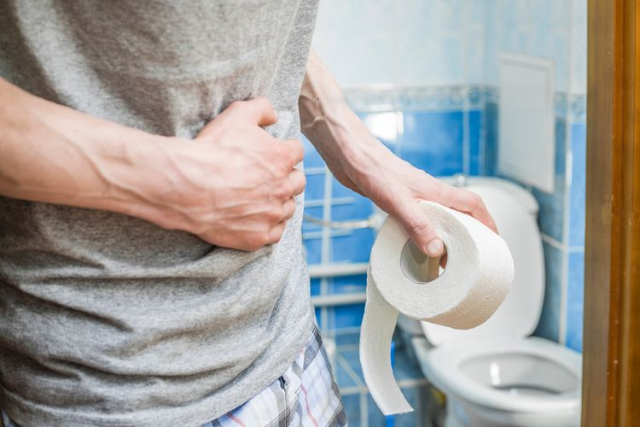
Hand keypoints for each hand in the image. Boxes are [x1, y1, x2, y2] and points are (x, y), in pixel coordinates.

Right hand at [150, 98, 304, 250]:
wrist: (186, 186)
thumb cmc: (212, 149)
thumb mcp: (237, 115)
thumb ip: (262, 108)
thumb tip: (274, 115)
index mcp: (283, 158)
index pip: (297, 152)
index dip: (283, 151)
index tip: (271, 154)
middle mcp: (283, 187)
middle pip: (298, 182)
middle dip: (286, 177)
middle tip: (267, 177)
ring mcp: (272, 214)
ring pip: (288, 208)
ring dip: (280, 202)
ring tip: (261, 198)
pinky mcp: (258, 236)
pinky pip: (276, 233)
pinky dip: (269, 226)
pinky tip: (256, 218)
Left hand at [331, 145, 497, 257]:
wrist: (346, 152)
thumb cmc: (371, 168)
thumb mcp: (397, 201)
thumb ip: (417, 225)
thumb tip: (437, 250)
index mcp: (435, 191)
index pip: (473, 204)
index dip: (488, 222)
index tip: (494, 242)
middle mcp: (427, 193)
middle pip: (459, 213)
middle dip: (468, 235)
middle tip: (469, 259)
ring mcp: (412, 196)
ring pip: (437, 217)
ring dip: (443, 236)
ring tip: (442, 261)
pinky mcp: (395, 200)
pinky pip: (417, 219)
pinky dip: (421, 233)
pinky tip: (411, 246)